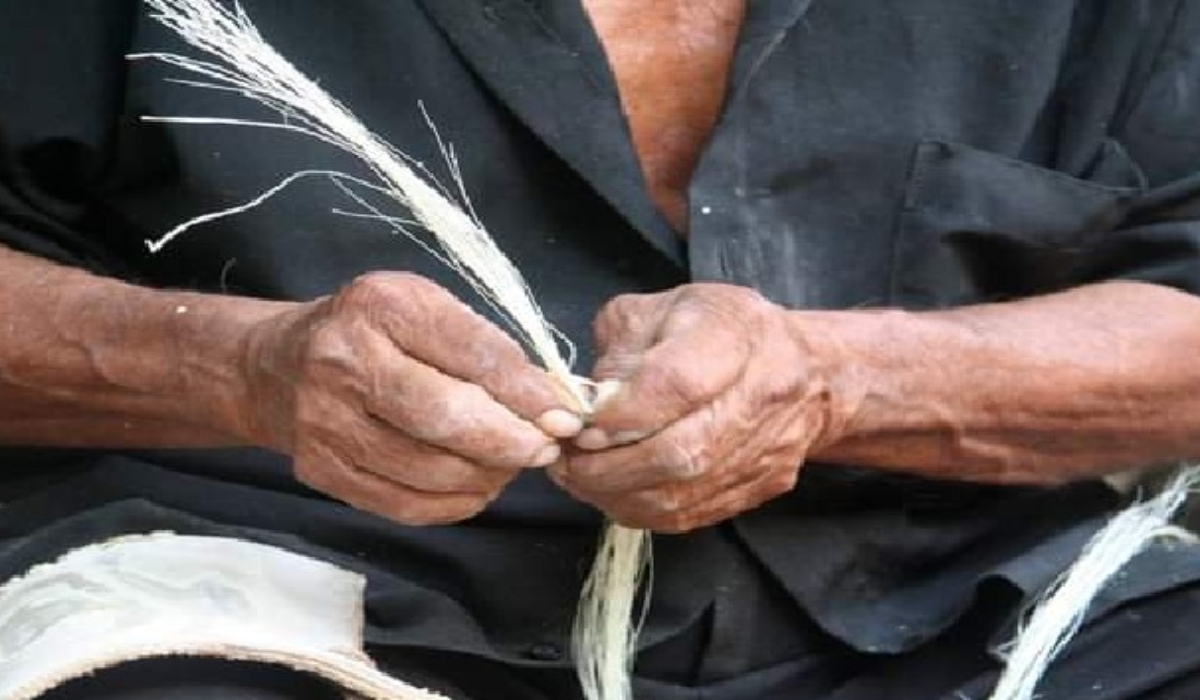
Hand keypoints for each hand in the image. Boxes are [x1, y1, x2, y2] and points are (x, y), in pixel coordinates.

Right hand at [236, 272, 582, 524]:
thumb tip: (556, 404)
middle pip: (447, 419)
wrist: (276, 368)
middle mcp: (345, 362)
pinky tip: (475, 484)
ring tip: (510, 462)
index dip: (527, 393)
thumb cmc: (373, 333)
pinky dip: (456, 502)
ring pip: (431, 470)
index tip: (566, 415)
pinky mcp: (321, 471)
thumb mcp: (426, 311)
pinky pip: (406, 505)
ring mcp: (326, 423)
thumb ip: (487, 350)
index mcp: (382, 307)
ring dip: (488, 475)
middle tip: (545, 448)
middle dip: (511, 442)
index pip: (472, 354)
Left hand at [550, 284, 837, 532]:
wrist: (809, 372)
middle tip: (567, 459)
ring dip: (616, 492)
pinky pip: (690, 514)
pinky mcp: (760, 487)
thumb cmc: (723, 331)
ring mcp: (766, 450)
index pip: (677, 383)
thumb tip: (587, 401)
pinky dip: (640, 509)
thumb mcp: (663, 308)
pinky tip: (613, 491)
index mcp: (737, 333)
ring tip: (579, 477)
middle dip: (608, 463)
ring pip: (681, 492)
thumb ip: (619, 346)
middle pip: (680, 450)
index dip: (620, 412)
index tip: (582, 421)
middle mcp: (763, 394)